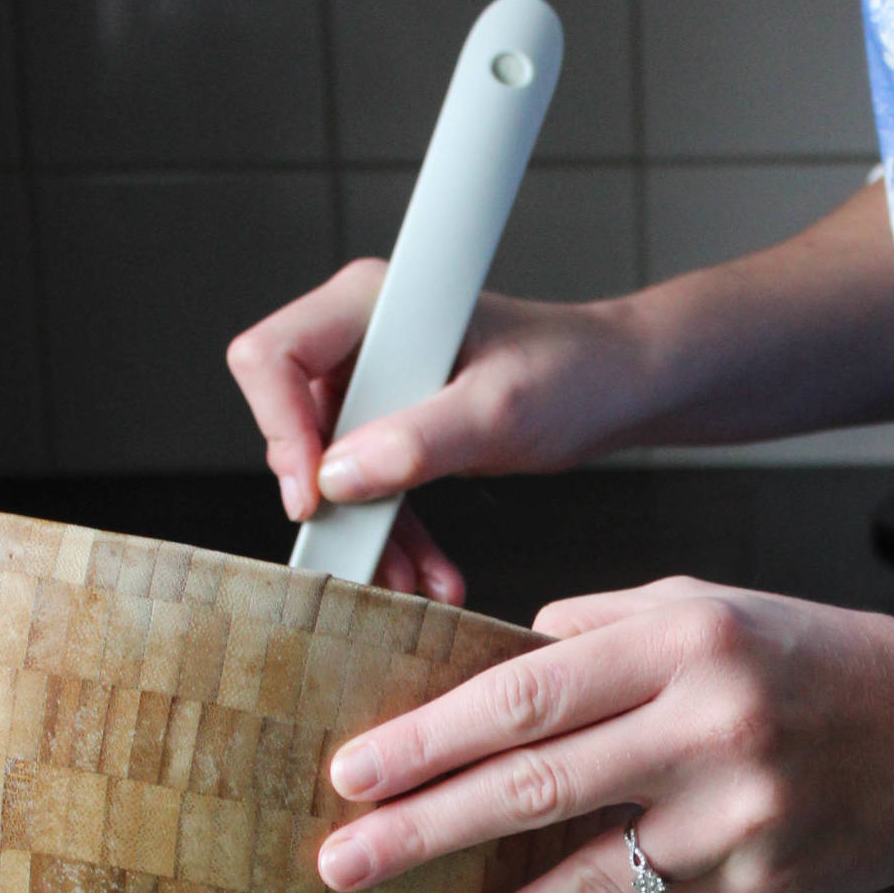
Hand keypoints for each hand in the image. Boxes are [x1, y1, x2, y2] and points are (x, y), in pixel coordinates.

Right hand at [225, 260, 653, 596]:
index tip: (314, 496)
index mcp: (370, 304)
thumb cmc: (575, 373)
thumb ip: (420, 441)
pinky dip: (397, 533)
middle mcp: (361, 337)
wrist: (619, 387)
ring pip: (334, 470)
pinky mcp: (397, 422)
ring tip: (410, 588)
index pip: (274, 358)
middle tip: (365, 561)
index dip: (280, 430)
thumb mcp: (499, 411)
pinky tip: (430, 577)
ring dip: (369, 534)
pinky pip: (372, 485)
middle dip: (333, 503)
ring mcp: (377, 382)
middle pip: (295, 424)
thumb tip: (339, 477)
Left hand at [314, 577, 893, 892]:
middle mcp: (709, 726)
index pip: (526, 695)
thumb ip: (603, 627)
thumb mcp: (713, 606)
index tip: (352, 772)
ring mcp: (740, 817)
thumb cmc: (820, 661)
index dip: (430, 739)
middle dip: (423, 831)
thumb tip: (503, 657)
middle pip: (534, 786)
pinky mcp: (765, 887)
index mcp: (683, 641)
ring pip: (589, 881)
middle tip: (339, 862)